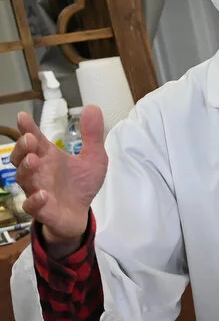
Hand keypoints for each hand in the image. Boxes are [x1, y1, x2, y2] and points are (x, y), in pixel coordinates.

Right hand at [12, 106, 106, 253]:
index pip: (34, 139)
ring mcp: (37, 189)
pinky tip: (43, 194)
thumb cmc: (81, 184)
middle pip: (22, 156)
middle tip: (30, 139)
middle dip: (23, 147)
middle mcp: (38, 170)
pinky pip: (31, 205)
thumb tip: (93, 107)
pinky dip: (35, 200)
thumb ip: (92, 135)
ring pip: (22, 178)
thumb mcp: (94, 158)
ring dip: (26, 168)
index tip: (23, 117)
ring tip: (34, 161)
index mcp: (48, 155)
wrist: (81, 213)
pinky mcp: (41, 209)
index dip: (27, 128)